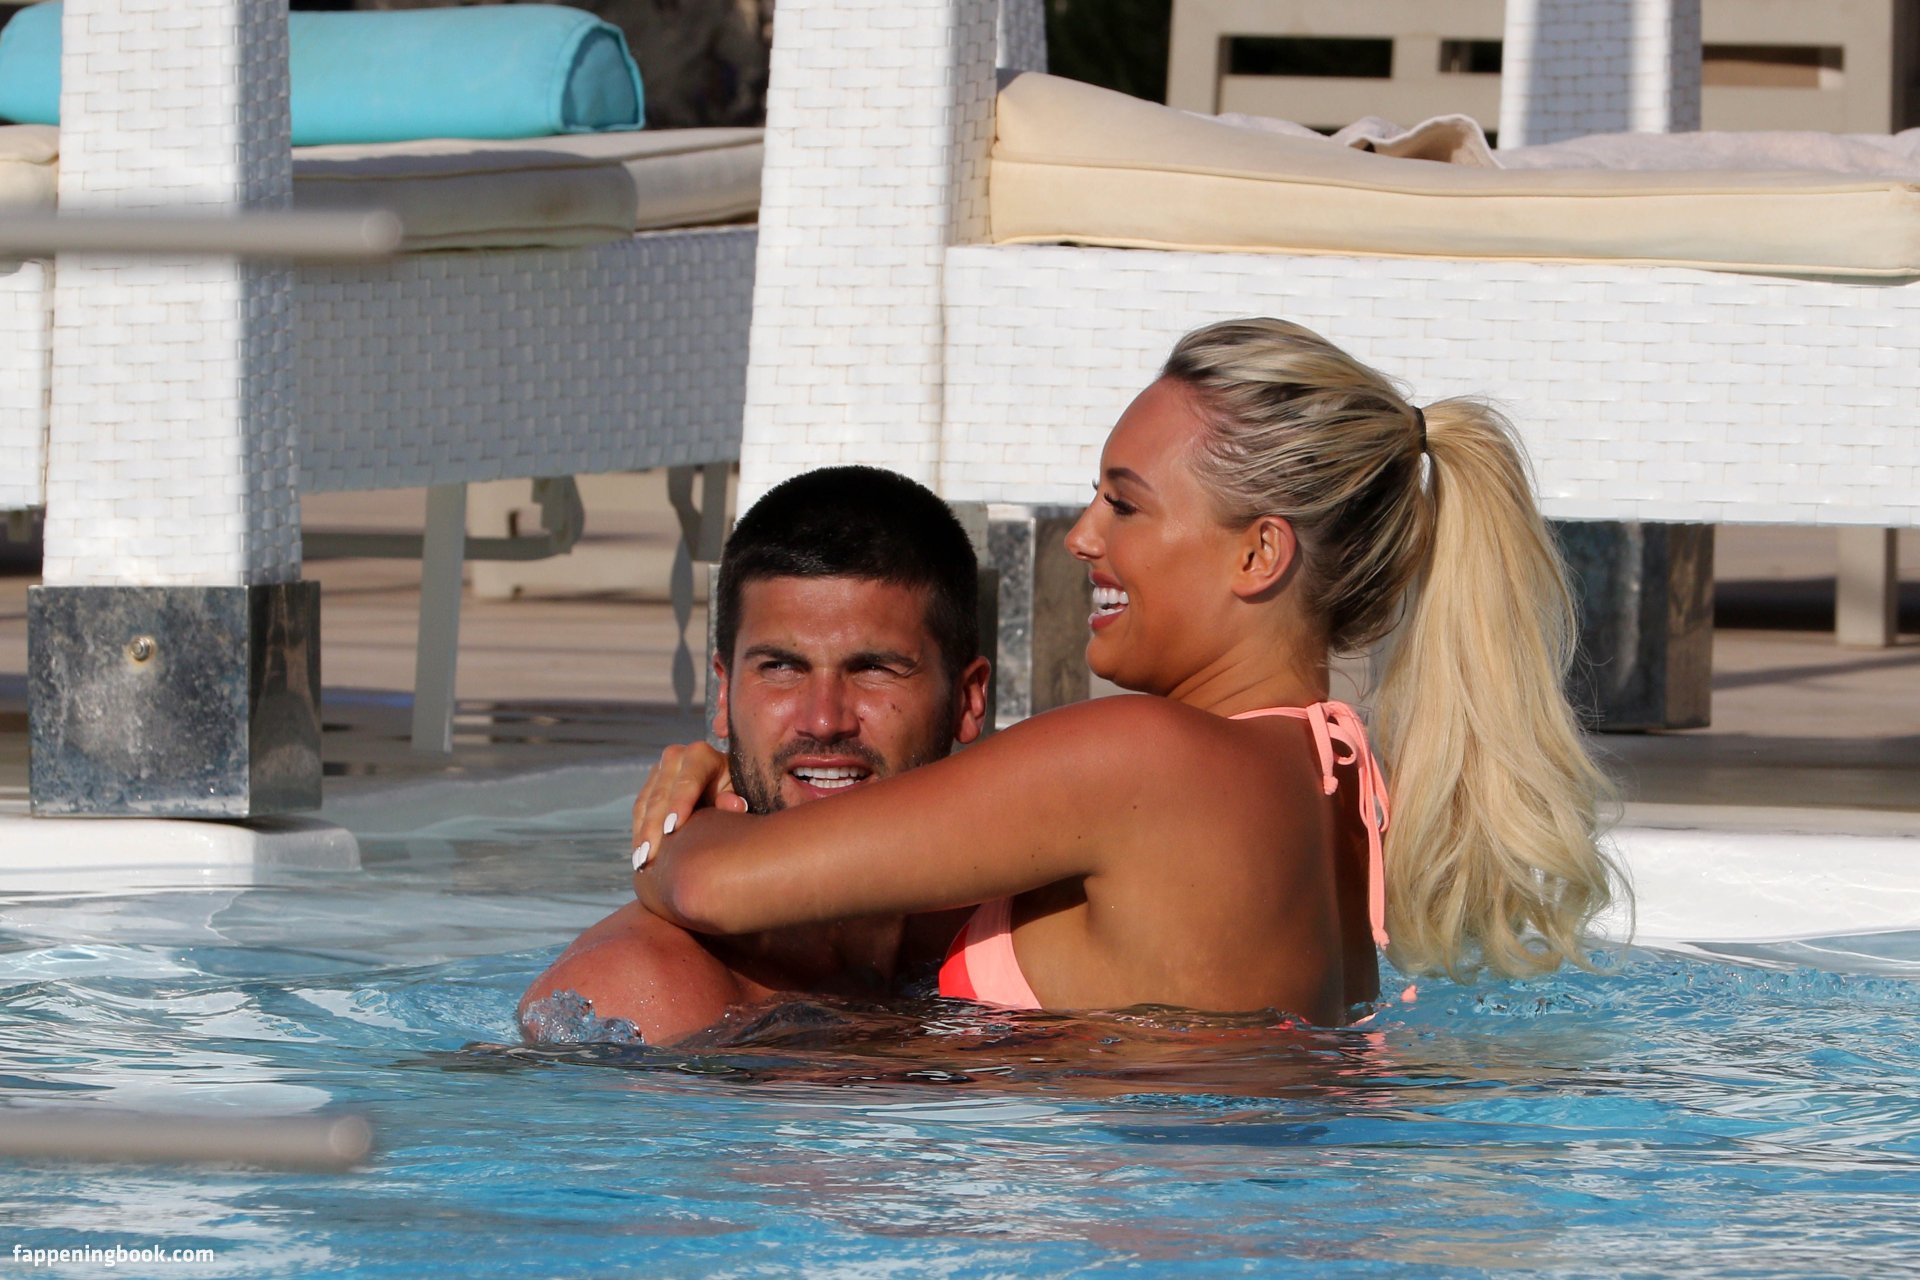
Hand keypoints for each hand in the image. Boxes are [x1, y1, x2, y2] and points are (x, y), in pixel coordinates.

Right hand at [631, 741, 744, 871]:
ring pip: (646, 804)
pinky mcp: (650, 785)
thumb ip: (738, 799)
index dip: (679, 804)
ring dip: (642, 834)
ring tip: (642, 862)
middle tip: (651, 855)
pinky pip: (640, 811)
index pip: (688, 780)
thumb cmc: (740, 794)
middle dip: (654, 826)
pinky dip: (639, 834)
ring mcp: (659, 770)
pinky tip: (641, 856)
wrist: (727, 789)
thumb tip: (735, 804)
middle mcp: (676, 757)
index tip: (672, 829)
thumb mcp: (744, 794)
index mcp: (702, 755)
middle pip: (661, 794)